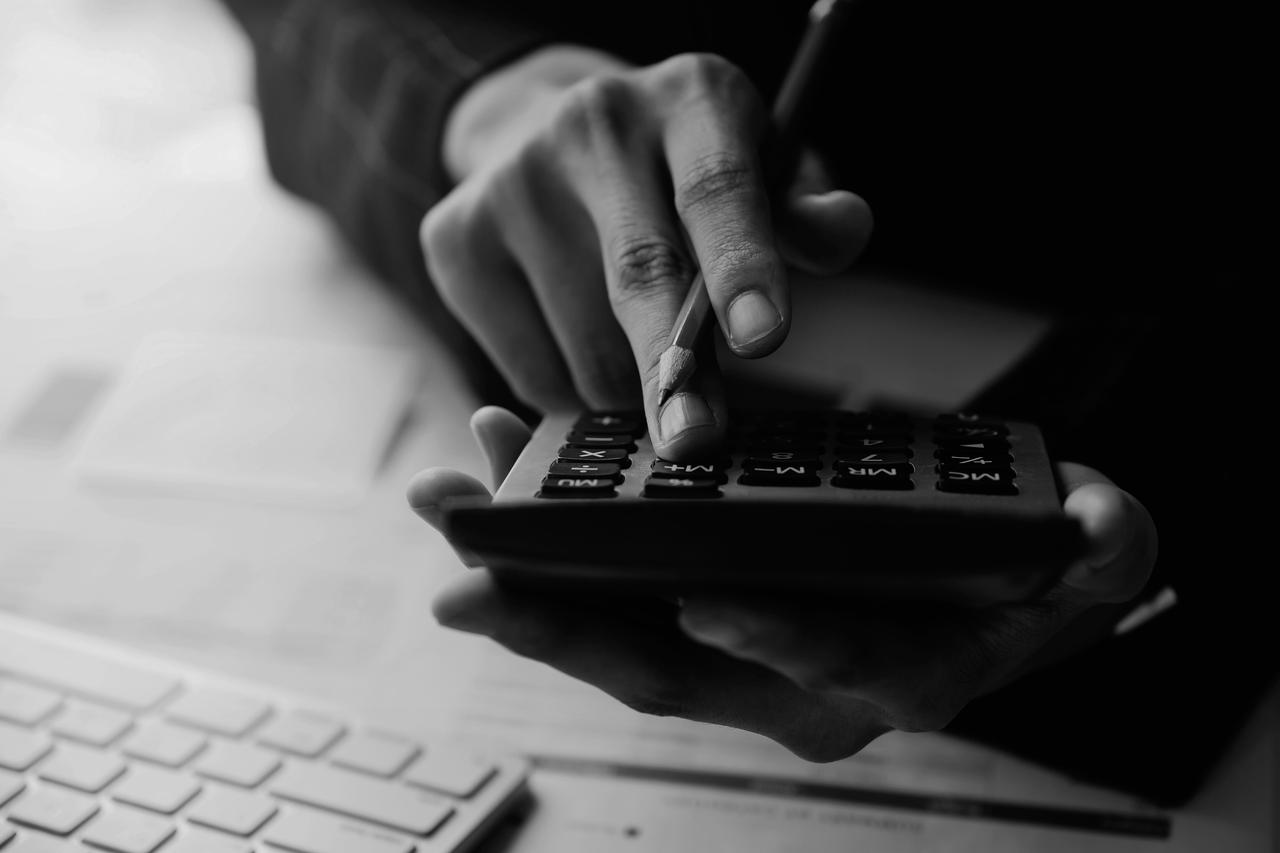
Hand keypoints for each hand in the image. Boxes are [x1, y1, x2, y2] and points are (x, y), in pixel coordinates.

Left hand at [408, 407, 1158, 760]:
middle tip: (468, 575)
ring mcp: (734, 639)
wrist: (982, 553)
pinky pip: (611, 572)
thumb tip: (1098, 526)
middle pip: (669, 667)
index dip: (770, 643)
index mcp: (883, 675)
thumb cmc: (1025, 563)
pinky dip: (550, 523)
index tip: (702, 600)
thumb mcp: (1089, 552)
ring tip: (450, 497)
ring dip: (526, 565)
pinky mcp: (697, 588)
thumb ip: (1100, 546)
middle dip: (564, 624)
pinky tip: (502, 462)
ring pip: (615, 622)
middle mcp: (792, 677)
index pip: (822, 675)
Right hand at [421, 46, 872, 460]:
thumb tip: (843, 230)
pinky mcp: (452, 242)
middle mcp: (591, 126)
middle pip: (638, 276)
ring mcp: (509, 185)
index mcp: (690, 98)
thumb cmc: (681, 174)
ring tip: (646, 355)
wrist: (541, 134)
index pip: (718, 188)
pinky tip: (582, 343)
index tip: (762, 338)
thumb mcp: (761, 173)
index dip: (742, 266)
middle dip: (671, 373)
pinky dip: (574, 392)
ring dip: (632, 390)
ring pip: (588, 350)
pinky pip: (532, 373)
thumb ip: (805, 212)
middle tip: (695, 440)